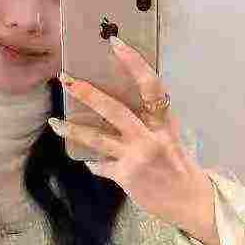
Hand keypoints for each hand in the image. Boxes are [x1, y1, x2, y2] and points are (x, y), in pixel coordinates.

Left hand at [49, 38, 215, 236]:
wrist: (189, 200)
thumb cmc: (179, 166)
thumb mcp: (169, 137)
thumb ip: (149, 122)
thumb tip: (120, 109)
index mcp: (164, 122)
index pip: (150, 85)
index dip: (133, 62)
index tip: (115, 43)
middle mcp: (150, 136)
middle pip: (114, 109)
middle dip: (87, 93)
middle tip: (65, 78)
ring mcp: (136, 156)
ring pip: (97, 138)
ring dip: (73, 129)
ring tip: (54, 123)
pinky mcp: (126, 176)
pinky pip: (101, 165)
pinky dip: (93, 162)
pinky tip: (89, 161)